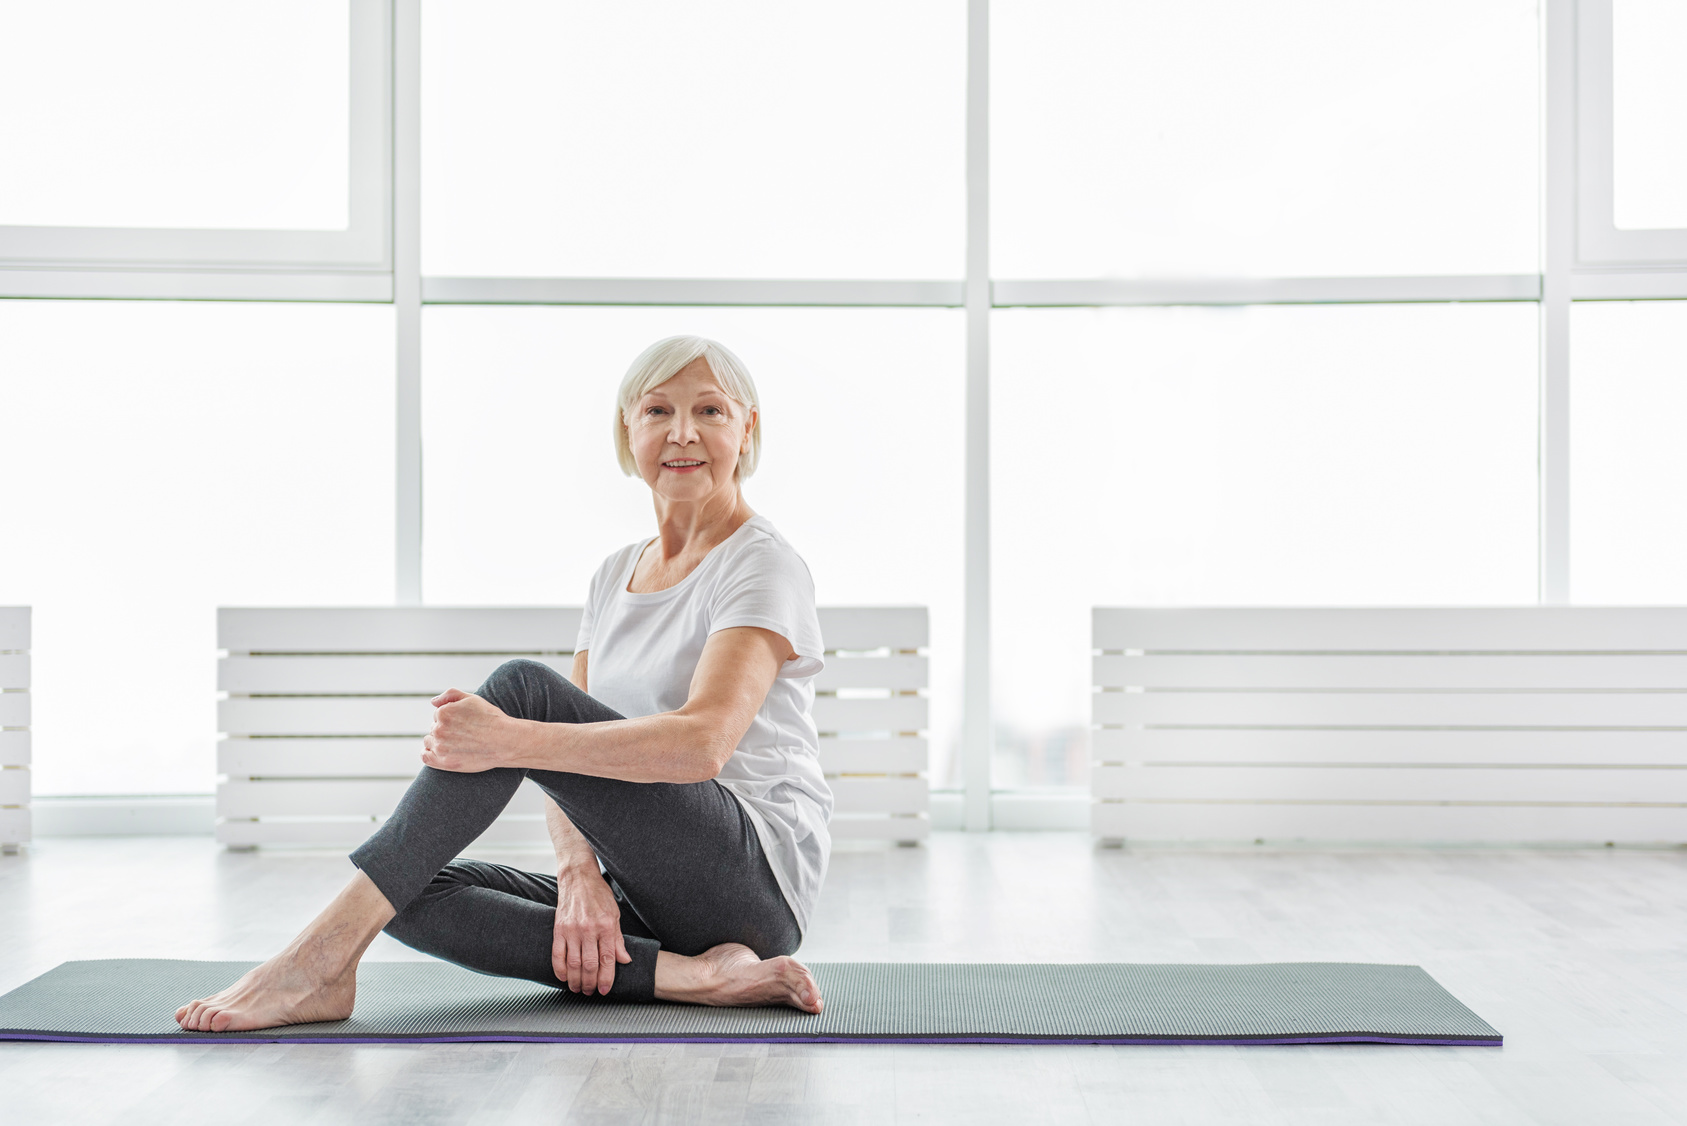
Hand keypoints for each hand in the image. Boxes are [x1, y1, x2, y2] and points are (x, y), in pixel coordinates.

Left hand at [421, 688, 514, 771]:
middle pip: (434, 728)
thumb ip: (450, 695)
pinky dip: (429, 753)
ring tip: (457, 743)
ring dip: (438, 742)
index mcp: (443, 713)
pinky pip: (425, 757)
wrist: (505, 742)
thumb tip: (433, 702)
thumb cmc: (491, 719)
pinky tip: (441, 752)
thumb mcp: (472, 699)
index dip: (451, 719)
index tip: (463, 724)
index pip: (438, 715)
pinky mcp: (444, 762)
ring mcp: (440, 747)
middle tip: (463, 734)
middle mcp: (439, 729)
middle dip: (445, 730)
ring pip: (429, 741)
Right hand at [553, 863, 631, 994]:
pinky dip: (560, 969)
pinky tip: (564, 977)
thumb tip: (625, 960)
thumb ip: (618, 939)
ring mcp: (572, 929)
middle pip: (589, 965)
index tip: (605, 989)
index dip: (606, 978)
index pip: (607, 959)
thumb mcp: (615, 914)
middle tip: (590, 992)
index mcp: (606, 926)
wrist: (578, 878)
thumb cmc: (599, 895)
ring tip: (578, 988)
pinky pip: (557, 954)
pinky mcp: (559, 929)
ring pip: (573, 963)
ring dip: (575, 980)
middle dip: (590, 983)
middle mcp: (589, 929)